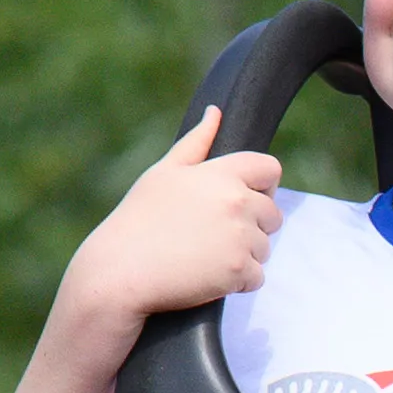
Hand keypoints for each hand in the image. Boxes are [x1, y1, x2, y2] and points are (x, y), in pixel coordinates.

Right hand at [61, 108, 282, 327]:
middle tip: (212, 236)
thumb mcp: (163, 174)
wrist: (119, 272)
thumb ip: (196, 143)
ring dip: (243, 255)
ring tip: (203, 256)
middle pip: (272, 214)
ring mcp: (240, 237)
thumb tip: (215, 111)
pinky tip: (207, 276)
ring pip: (264, 248)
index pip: (270, 169)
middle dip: (252, 226)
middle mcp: (237, 202)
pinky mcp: (239, 270)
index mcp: (221, 174)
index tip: (243, 200)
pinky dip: (238, 281)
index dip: (262, 186)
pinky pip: (257, 277)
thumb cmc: (138, 220)